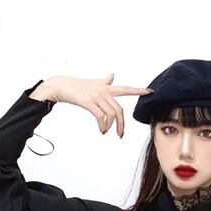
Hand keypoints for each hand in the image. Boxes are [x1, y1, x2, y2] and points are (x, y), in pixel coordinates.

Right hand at [28, 73, 152, 138]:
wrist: (61, 86)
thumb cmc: (77, 86)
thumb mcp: (94, 83)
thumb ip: (105, 81)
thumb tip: (112, 75)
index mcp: (106, 87)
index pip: (125, 89)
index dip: (138, 91)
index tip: (150, 92)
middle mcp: (103, 90)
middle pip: (119, 110)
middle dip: (122, 125)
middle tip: (120, 135)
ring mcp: (96, 96)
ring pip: (111, 115)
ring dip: (110, 127)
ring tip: (105, 132)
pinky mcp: (88, 102)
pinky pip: (101, 117)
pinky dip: (102, 126)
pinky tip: (101, 130)